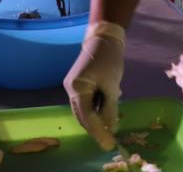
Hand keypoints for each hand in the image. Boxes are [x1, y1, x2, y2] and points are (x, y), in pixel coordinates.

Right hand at [63, 21, 125, 151]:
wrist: (104, 38)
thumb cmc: (109, 59)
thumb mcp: (112, 86)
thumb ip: (110, 109)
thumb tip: (112, 129)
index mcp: (77, 89)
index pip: (87, 117)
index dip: (98, 132)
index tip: (109, 144)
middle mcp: (70, 89)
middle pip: (82, 116)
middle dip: (96, 129)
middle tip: (110, 141)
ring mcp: (72, 86)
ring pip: (83, 110)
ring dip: (96, 120)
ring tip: (110, 129)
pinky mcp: (78, 84)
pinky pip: (85, 102)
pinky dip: (95, 109)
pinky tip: (106, 113)